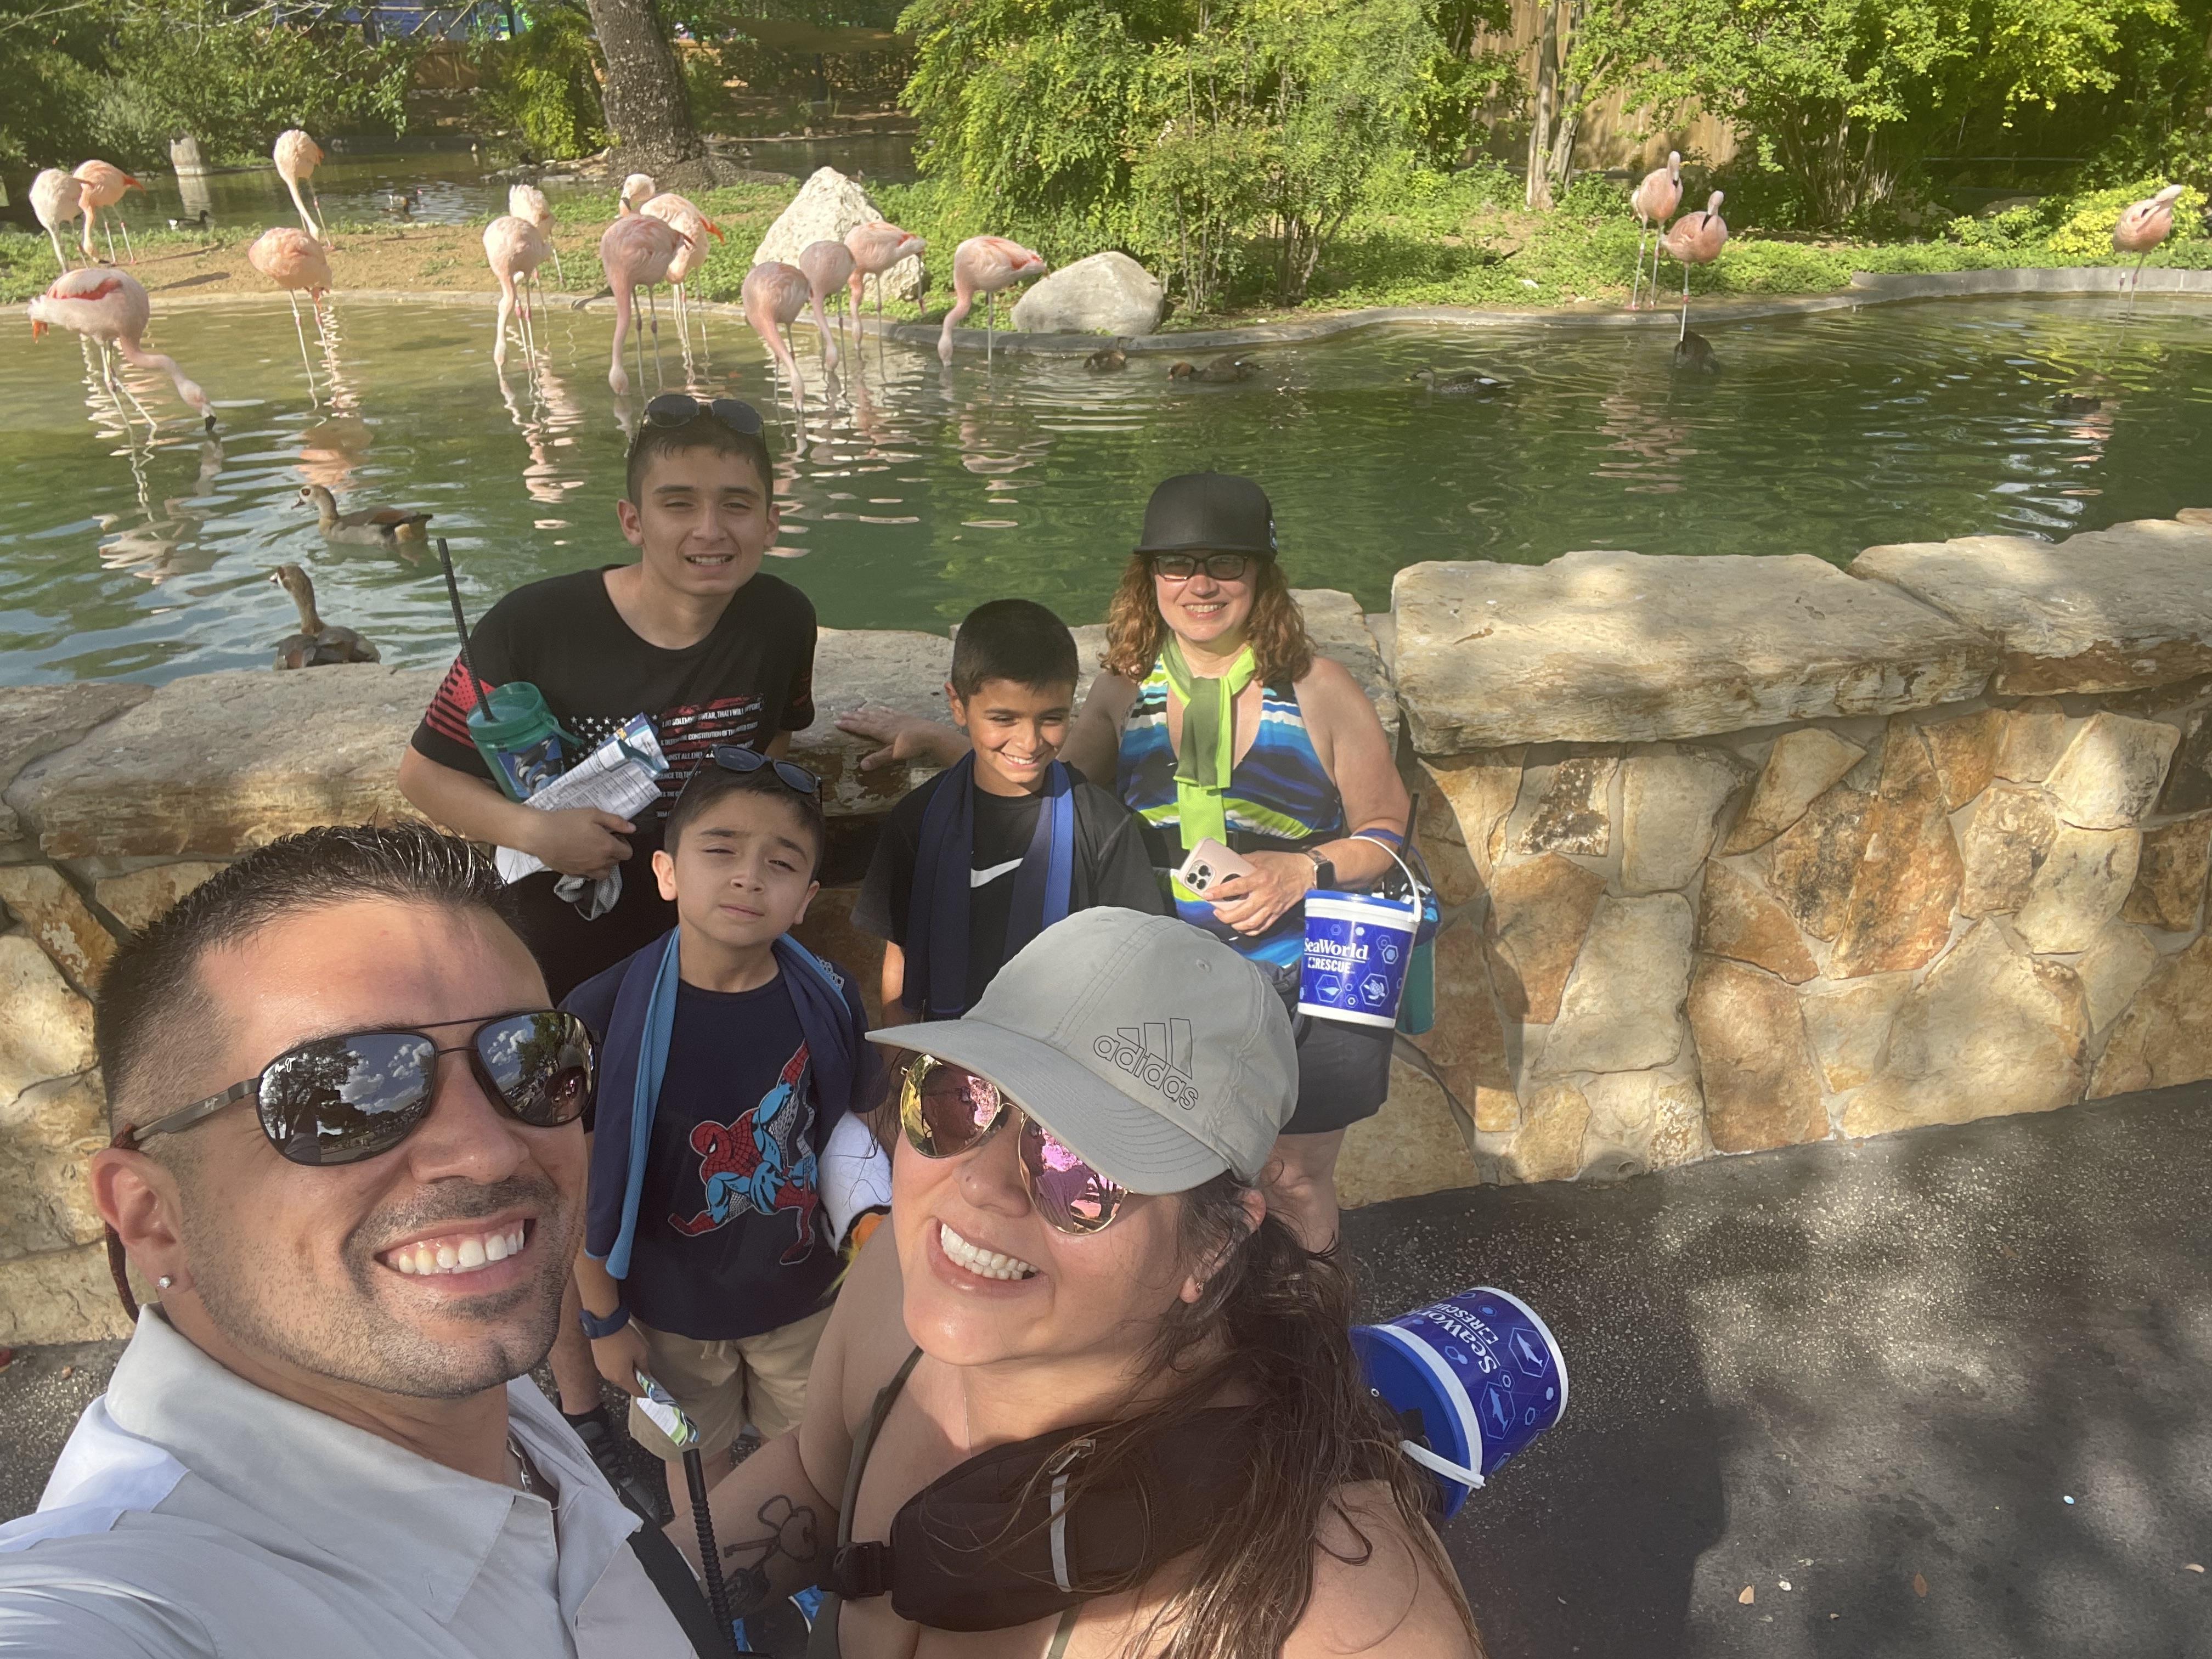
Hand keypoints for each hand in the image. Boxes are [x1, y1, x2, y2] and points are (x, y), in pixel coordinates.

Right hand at [524, 808, 634, 878]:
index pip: (628, 853)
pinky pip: (589, 876)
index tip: (614, 836)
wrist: (540, 835)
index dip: (623, 844)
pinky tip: (581, 857)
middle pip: (616, 863)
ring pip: (604, 873)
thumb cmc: (566, 821)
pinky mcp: (574, 874)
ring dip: (603, 864)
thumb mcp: (593, 814)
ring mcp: (587, 871)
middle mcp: (600, 863)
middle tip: (601, 839)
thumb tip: (632, 829)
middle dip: (613, 852)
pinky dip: (590, 869)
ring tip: (593, 851)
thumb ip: (616, 822)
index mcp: (608, 847)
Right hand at [589, 1321, 649, 1395]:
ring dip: (626, 1374)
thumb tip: (645, 1375)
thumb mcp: (640, 1351)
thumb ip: (644, 1366)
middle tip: (644, 1373)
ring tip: (633, 1362)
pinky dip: (618, 1368)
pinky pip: (611, 1370)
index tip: (651, 1391)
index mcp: (622, 1377)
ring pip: (617, 1377)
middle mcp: (610, 1377)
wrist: (605, 1325)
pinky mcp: (598, 1362)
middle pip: (626, 1385)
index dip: (644, 1392)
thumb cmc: (625, 1339)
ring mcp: (602, 1370)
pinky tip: (622, 1357)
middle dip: (635, 1381)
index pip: (635, 1391)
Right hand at [835, 703, 966, 773]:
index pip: (861, 727)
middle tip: (841, 713)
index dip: (849, 725)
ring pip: (877, 714)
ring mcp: (896, 718)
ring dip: (866, 712)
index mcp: (881, 731)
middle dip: (853, 717)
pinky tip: (880, 707)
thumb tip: (862, 766)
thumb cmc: (912, 745)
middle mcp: (886, 722)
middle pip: (866, 719)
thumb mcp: (893, 754)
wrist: (932, 734)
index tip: (837, 722)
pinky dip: (884, 709)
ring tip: (857, 710)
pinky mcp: (905, 717)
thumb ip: (878, 759)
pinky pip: (891, 712)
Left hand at [1207, 852, 1312, 935]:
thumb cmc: (1285, 863)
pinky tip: (1243, 928)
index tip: (1207, 895)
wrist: (1306, 872)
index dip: (1219, 893)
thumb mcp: (1262, 857)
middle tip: (1216, 912)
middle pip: (1240, 912)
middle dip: (1224, 916)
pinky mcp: (1277, 913)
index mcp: (1259, 879)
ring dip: (1236, 925)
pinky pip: (1262, 927)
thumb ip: (1244, 861)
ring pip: (1250, 923)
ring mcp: (1271, 906)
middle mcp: (1265, 895)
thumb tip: (1229, 863)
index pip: (1235, 888)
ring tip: (1228, 920)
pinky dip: (1250, 930)